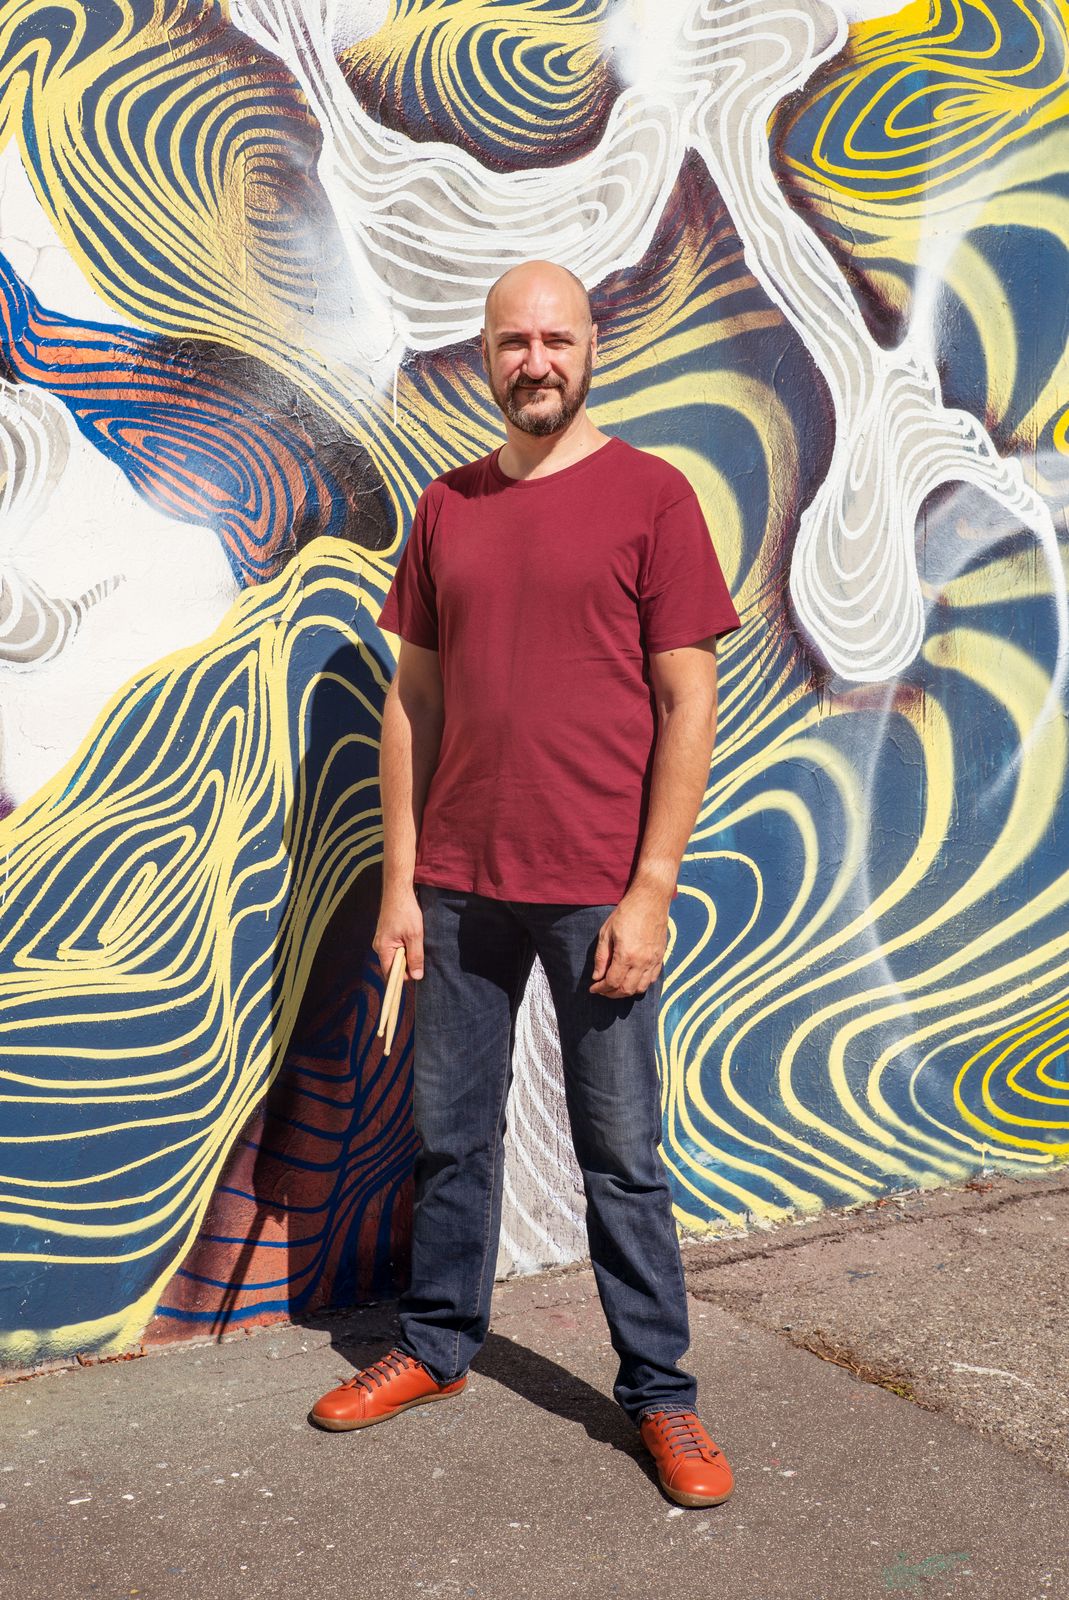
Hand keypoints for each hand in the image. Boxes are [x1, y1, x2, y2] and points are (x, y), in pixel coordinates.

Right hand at [374, 883, 424, 979]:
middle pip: (393, 965)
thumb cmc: (406, 911)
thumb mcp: (415, 935)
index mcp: (383, 949)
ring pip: (396, 956)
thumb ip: (415, 956)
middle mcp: (379, 946)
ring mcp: (382, 940)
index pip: (391, 973)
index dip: (404, 975)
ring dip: (407, 953)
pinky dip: (405, 945)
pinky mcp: (386, 934)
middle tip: (418, 949)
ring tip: (414, 939)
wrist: (398, 890)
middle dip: (407, 963)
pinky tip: (411, 935)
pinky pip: (395, 947)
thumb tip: (417, 976)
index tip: (417, 969)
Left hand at [589, 883, 669, 997]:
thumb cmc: (626, 913)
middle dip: (611, 993)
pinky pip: (651, 979)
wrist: (650, 900)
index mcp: (626, 955)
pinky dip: (640, 984)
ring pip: (640, 988)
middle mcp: (642, 961)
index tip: (593, 988)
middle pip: (626, 990)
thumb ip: (601, 957)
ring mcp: (653, 960)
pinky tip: (631, 979)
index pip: (612, 982)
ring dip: (626, 991)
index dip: (600, 989)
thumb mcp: (606, 933)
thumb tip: (597, 976)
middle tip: (602, 989)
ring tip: (616, 986)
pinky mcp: (660, 957)